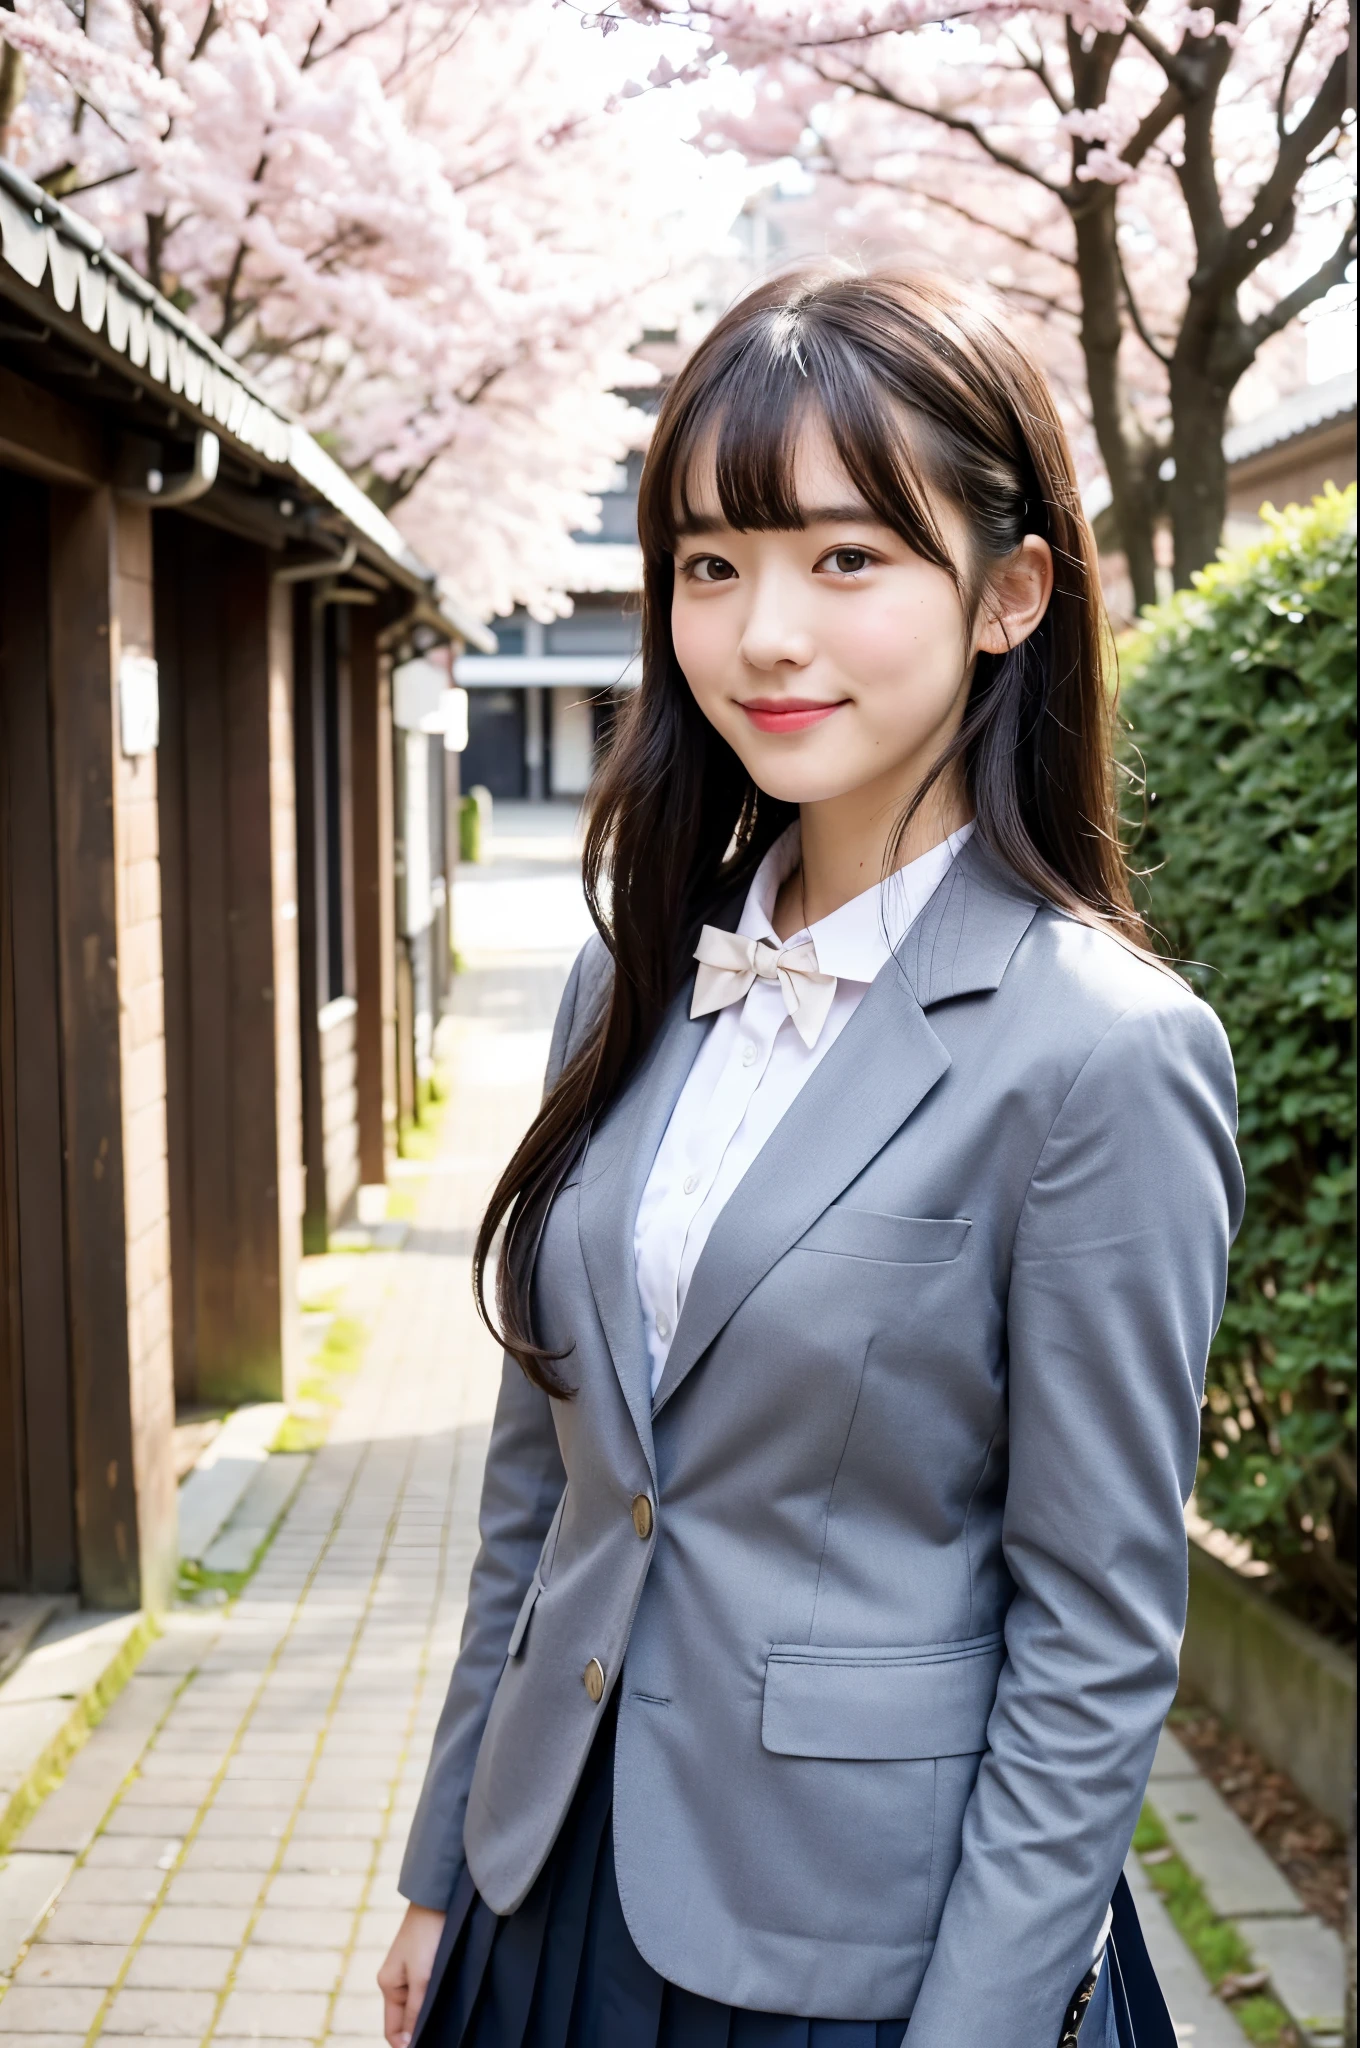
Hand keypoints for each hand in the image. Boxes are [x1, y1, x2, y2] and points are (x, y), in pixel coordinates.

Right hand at [378, 1903, 445, 2047]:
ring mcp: (407, 1971)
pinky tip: (447, 2001)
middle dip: (418, 2030)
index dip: (405, 2045)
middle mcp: (395, 1980)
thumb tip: (408, 2043)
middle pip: (404, 2019)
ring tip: (446, 2022)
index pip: (392, 2029)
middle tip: (442, 2036)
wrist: (438, 1897)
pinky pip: (423, 1990)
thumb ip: (415, 2010)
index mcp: (388, 1985)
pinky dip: (432, 1999)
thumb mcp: (422, 1976)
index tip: (427, 2047)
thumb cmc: (427, 1935)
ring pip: (415, 2005)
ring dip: (427, 2014)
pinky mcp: (421, 1962)